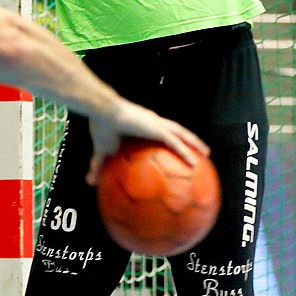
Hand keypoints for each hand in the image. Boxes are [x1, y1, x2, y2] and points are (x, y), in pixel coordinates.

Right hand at [86, 101, 210, 185]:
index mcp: (143, 125)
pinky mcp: (157, 129)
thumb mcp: (101, 151)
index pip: (160, 132)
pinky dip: (186, 152)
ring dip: (195, 143)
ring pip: (182, 134)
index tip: (176, 149)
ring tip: (206, 153)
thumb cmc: (101, 127)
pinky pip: (176, 143)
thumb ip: (99, 166)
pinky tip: (195, 163)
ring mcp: (157, 124)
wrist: (102, 113)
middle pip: (177, 131)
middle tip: (200, 149)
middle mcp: (153, 122)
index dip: (170, 139)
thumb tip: (89, 182)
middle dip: (189, 139)